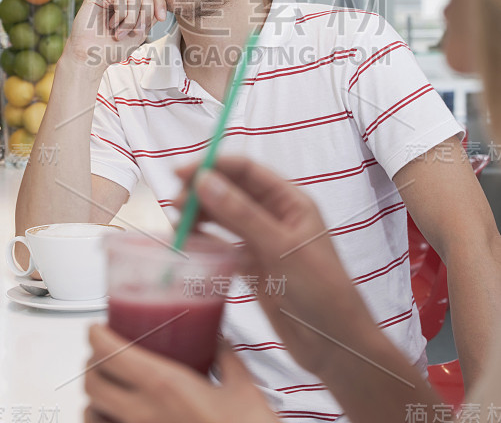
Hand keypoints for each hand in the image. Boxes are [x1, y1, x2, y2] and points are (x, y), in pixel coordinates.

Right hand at [64, 0, 165, 71]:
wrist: (92, 58)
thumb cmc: (113, 47)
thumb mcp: (140, 31)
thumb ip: (151, 14)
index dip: (160, 2)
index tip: (162, 18)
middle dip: (146, 14)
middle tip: (137, 32)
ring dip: (132, 20)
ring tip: (120, 33)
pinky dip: (121, 16)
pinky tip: (110, 25)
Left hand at [84, 324, 277, 422]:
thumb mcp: (243, 389)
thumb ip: (228, 359)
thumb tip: (221, 340)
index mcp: (165, 385)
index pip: (110, 354)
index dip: (96, 336)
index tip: (98, 328)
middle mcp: (143, 414)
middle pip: (91, 382)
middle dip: (92, 363)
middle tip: (106, 353)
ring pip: (89, 414)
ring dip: (94, 396)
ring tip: (109, 386)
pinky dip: (101, 422)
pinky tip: (114, 416)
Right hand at [175, 157, 374, 378]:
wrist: (336, 345)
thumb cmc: (322, 290)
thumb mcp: (282, 248)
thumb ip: (242, 214)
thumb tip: (205, 180)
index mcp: (290, 201)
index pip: (246, 171)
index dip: (213, 166)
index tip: (181, 174)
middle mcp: (274, 216)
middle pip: (231, 192)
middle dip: (202, 193)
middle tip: (175, 205)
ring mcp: (262, 242)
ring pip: (224, 220)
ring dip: (200, 217)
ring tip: (176, 225)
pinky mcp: (252, 268)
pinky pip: (223, 247)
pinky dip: (205, 244)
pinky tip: (188, 244)